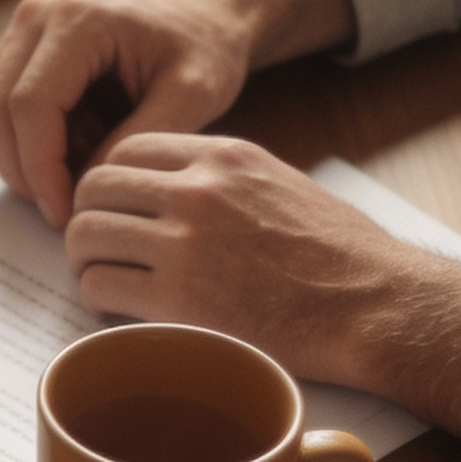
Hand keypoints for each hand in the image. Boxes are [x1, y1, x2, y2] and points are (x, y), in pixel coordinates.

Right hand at [0, 0, 357, 229]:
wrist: (205, 11)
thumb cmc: (205, 44)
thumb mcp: (192, 95)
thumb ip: (135, 142)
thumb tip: (83, 186)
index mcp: (79, 19)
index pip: (29, 104)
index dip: (40, 168)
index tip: (65, 213)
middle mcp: (37, 16)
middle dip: (22, 170)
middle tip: (63, 208)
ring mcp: (21, 30)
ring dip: (19, 158)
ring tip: (75, 171)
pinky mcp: (18, 49)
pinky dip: (24, 144)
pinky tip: (72, 150)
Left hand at [66, 134, 460, 449]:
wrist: (377, 305)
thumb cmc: (338, 254)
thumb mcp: (277, 183)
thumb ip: (216, 178)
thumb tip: (163, 190)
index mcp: (221, 156)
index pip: (125, 150)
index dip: (109, 183)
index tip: (115, 210)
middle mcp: (196, 190)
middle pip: (93, 188)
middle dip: (87, 218)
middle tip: (100, 249)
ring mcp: (183, 243)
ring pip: (84, 236)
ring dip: (86, 261)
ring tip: (107, 281)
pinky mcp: (176, 298)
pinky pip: (98, 288)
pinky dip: (97, 301)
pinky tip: (120, 311)